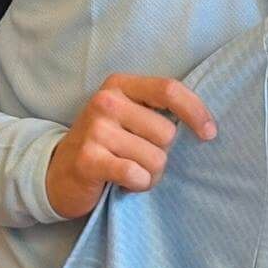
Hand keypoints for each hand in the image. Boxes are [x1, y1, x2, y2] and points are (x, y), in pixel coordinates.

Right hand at [46, 74, 215, 218]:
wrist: (57, 172)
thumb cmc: (107, 143)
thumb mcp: (130, 115)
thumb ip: (159, 110)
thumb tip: (206, 124)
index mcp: (121, 84)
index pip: (170, 90)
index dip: (196, 112)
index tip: (209, 133)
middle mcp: (106, 102)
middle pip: (166, 132)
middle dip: (164, 153)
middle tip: (143, 158)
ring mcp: (95, 130)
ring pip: (155, 158)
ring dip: (151, 173)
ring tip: (131, 170)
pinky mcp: (88, 160)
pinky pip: (136, 174)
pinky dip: (138, 183)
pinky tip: (124, 182)